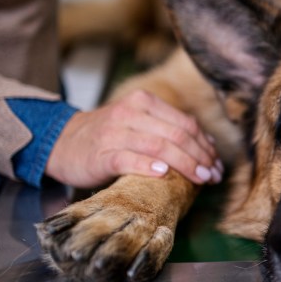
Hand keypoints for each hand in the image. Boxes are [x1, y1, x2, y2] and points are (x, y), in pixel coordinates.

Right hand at [46, 89, 221, 187]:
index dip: (205, 145)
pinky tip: (163, 173)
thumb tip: (208, 148)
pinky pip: (128, 159)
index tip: (217, 165)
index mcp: (144, 102)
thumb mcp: (139, 124)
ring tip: (200, 179)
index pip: (186, 123)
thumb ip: (168, 130)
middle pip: (177, 135)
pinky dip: (148, 166)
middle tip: (213, 176)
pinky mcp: (101, 154)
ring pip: (159, 146)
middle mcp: (130, 112)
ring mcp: (114, 132)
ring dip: (185, 165)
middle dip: (201, 157)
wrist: (63, 143)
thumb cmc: (108, 136)